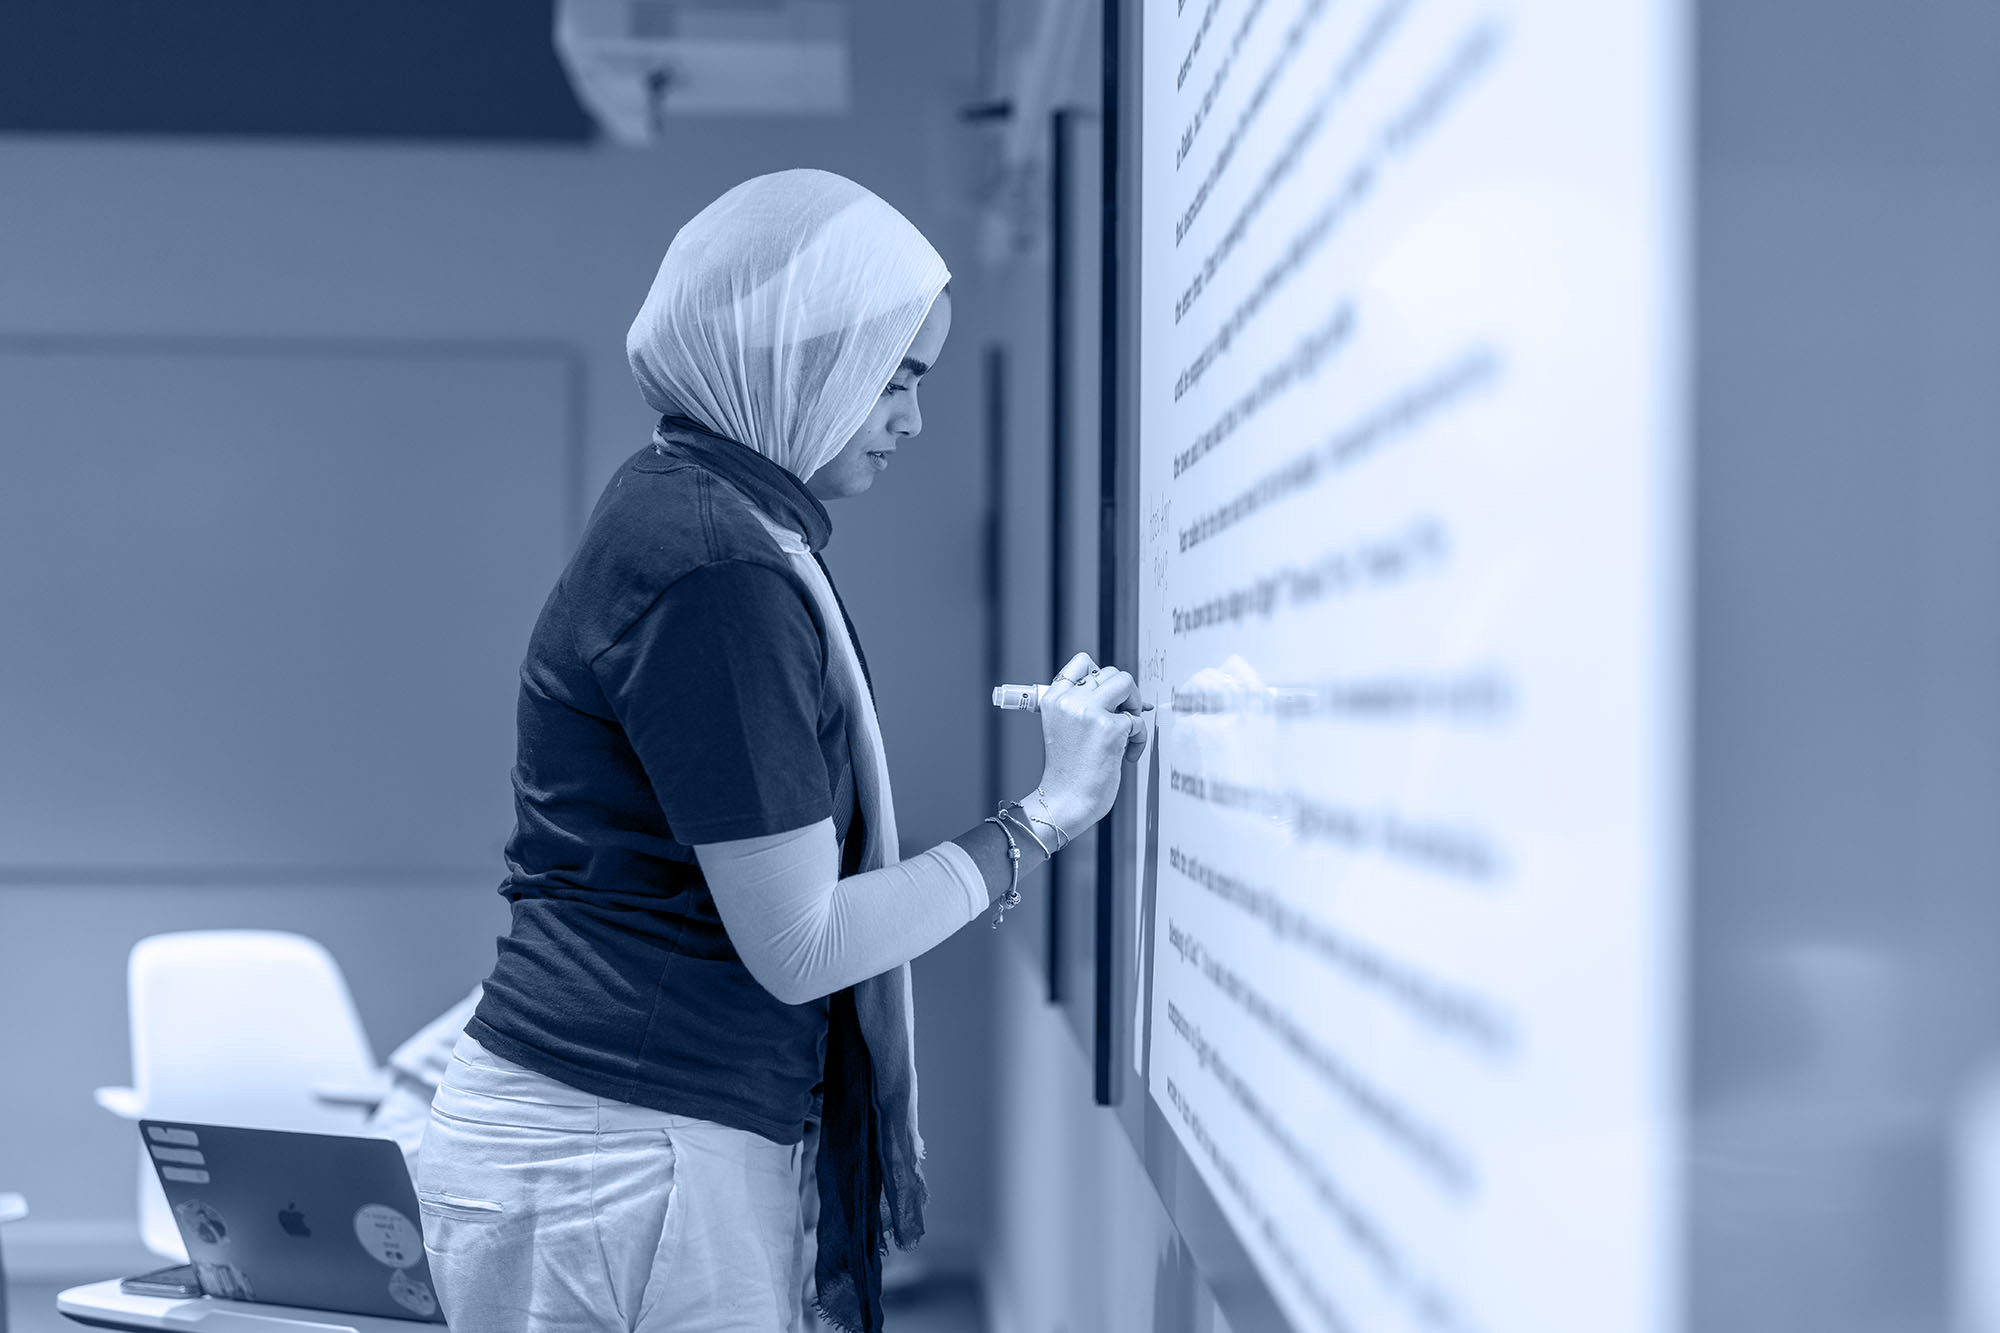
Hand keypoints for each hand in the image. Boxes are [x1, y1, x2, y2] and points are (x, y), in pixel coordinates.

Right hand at [1034, 652, 1148, 832]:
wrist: (1065, 800)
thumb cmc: (1068, 770)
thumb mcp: (1063, 727)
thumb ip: (1083, 705)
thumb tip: (1124, 692)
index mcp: (1054, 699)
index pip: (1082, 663)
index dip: (1101, 676)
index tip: (1108, 696)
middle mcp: (1070, 701)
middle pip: (1110, 673)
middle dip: (1123, 694)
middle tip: (1122, 717)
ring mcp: (1090, 712)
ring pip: (1126, 684)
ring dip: (1134, 707)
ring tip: (1127, 730)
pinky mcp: (1110, 728)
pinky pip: (1138, 721)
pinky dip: (1139, 739)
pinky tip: (1126, 755)